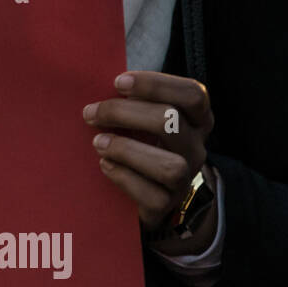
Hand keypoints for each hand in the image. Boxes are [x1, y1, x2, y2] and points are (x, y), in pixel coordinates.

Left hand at [83, 72, 217, 249]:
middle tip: (91, 113)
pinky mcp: (167, 204)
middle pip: (171, 122)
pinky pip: (151, 195)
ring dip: (127, 150)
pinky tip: (105, 165)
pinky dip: (123, 177)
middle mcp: (196, 147)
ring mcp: (185, 178)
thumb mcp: (141, 117)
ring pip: (170, 166)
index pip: (192, 93)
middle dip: (125, 113)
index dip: (155, 84)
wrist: (144, 194)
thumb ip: (130, 100)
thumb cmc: (138, 142)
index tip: (117, 82)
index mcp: (195, 118)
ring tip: (98, 143)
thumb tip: (96, 84)